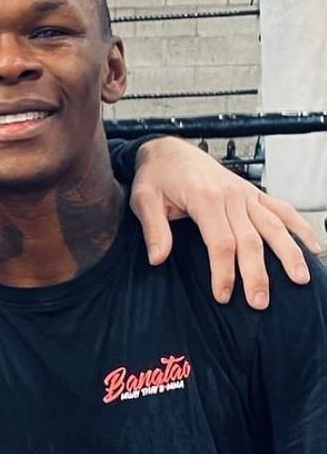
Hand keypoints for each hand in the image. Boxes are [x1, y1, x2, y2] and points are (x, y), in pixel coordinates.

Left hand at [130, 137, 317, 308]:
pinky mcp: (253, 193)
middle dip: (258, 273)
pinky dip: (300, 227)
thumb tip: (157, 259)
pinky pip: (282, 209)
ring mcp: (246, 194)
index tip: (223, 295)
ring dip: (289, 253)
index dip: (224, 271)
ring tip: (300, 279)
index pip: (221, 242)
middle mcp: (232, 196)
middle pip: (251, 240)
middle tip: (260, 302)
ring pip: (274, 225)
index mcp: (205, 198)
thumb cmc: (156, 176)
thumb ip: (153, 229)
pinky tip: (313, 247)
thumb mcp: (143, 200)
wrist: (169, 151)